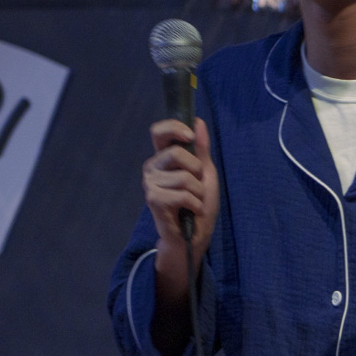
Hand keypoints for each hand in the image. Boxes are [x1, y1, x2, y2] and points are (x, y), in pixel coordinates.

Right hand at [144, 118, 218, 259]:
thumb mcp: (205, 172)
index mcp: (163, 157)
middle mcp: (152, 167)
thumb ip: (201, 149)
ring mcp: (150, 184)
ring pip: (183, 177)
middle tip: (196, 184)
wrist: (194, 234)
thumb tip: (198, 122)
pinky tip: (191, 210)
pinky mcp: (153, 200)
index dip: (174, 128)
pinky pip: (183, 195)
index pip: (159, 132)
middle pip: (175, 152)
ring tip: (194, 201)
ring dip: (198, 192)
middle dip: (196, 169)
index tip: (190, 136)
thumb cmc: (198, 202)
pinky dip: (195, 204)